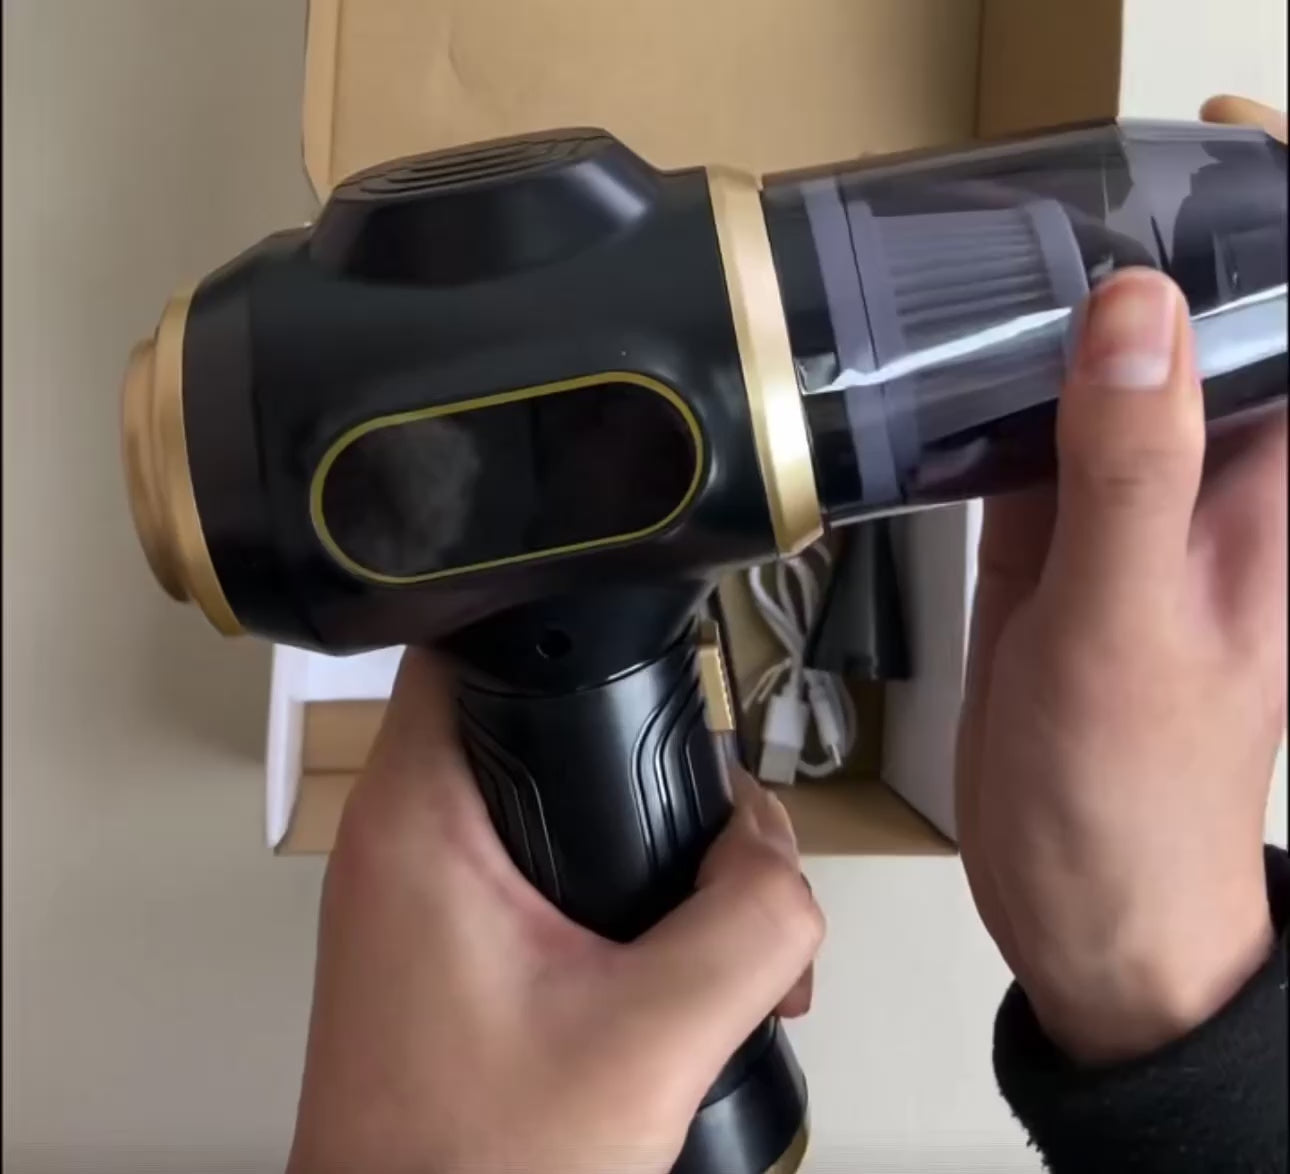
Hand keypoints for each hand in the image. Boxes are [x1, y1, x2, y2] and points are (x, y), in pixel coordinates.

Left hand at [287, 650, 822, 1173]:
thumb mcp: (650, 1041)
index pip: (467, 645)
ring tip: (722, 906)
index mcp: (421, 823)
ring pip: (542, 800)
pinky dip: (609, 889)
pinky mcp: (443, 944)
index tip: (637, 639)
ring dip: (636, 836)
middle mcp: (402, 842)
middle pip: (528, 721)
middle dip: (640, 756)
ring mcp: (419, 896)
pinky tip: (674, 958)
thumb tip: (782, 863)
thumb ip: (748, 930)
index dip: (553, 617)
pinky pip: (535, 872)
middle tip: (718, 825)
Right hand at [956, 98, 1286, 1066]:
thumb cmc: (1135, 796)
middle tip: (1059, 191)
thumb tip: (1134, 309)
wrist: (1086, 904)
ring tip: (984, 258)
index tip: (1216, 148)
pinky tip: (942, 371)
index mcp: (1271, 494)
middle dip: (1150, 248)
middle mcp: (1206, 488)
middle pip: (1195, 333)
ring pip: (1102, 382)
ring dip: (1056, 320)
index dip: (1277, 222)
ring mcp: (1123, 516)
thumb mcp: (1131, 626)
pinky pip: (1028, 446)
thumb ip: (1133, 469)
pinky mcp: (1052, 552)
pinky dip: (991, 400)